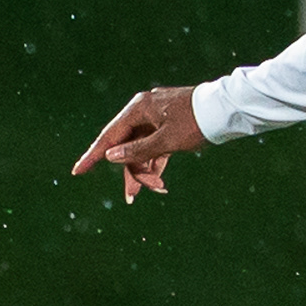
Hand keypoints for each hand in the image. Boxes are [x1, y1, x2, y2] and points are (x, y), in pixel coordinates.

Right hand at [71, 85, 207, 203]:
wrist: (227, 110)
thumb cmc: (196, 122)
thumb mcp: (166, 141)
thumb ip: (137, 150)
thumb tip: (111, 157)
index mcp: (139, 109)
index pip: (109, 136)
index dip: (93, 156)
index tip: (77, 171)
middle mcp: (144, 111)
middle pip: (126, 145)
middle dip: (131, 172)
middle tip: (132, 196)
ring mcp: (156, 117)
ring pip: (141, 148)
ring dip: (145, 170)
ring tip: (155, 189)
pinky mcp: (169, 124)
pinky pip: (155, 147)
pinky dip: (156, 162)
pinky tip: (158, 180)